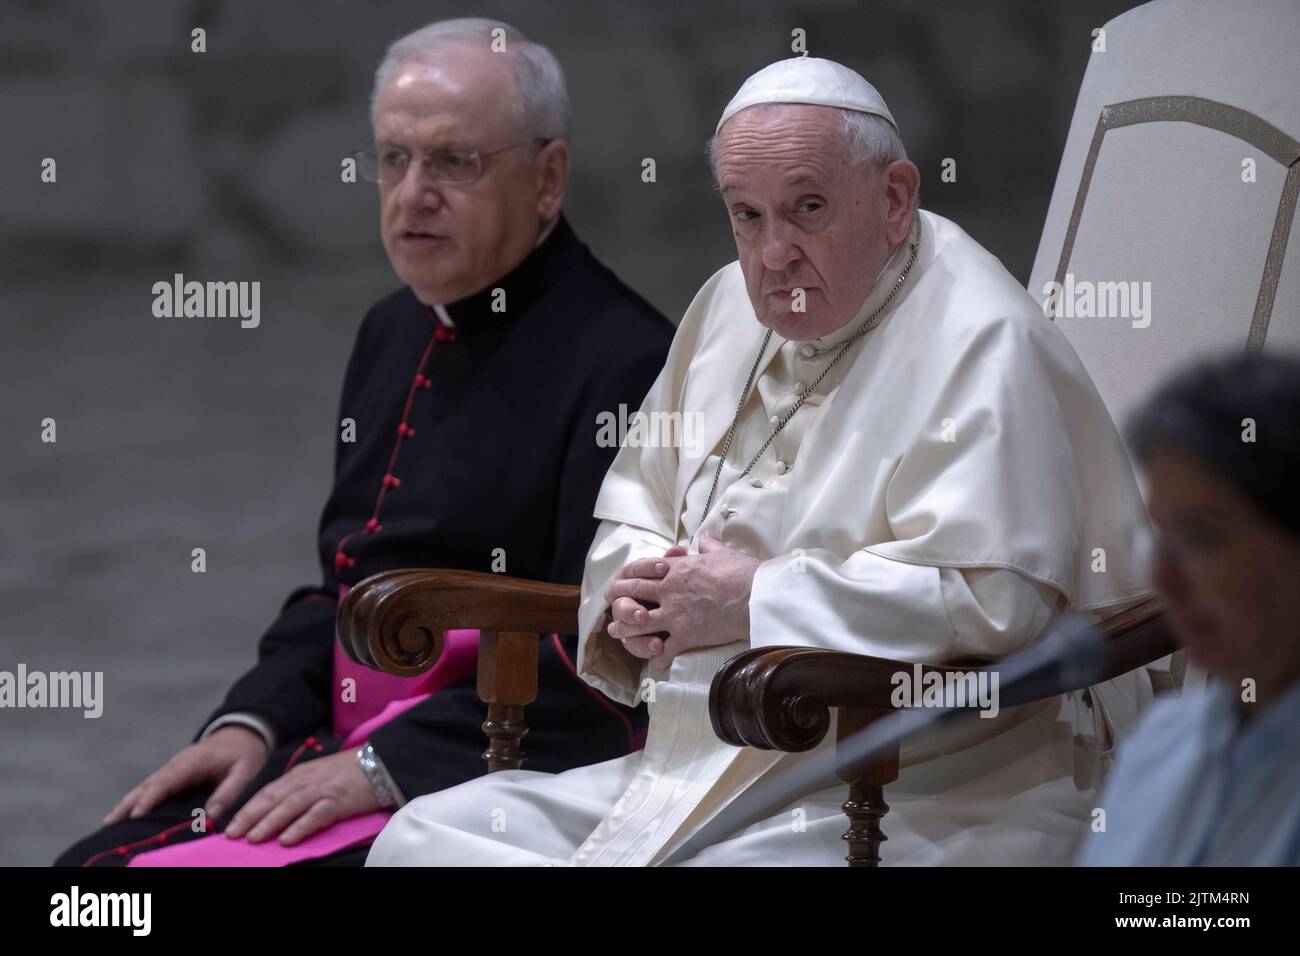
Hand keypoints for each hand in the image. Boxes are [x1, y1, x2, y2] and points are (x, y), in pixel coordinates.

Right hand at [104, 725, 266, 826]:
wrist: (243, 733)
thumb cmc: (244, 752)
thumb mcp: (245, 770)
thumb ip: (229, 791)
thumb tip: (211, 814)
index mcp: (191, 762)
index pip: (166, 781)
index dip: (150, 798)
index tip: (136, 814)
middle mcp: (177, 765)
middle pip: (148, 785)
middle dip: (128, 803)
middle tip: (109, 822)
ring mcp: (173, 770)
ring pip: (146, 787)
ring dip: (128, 803)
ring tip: (109, 822)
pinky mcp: (175, 776)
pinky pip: (154, 789)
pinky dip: (138, 800)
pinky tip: (128, 814)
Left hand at [223, 748, 378, 845]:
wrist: (381, 761)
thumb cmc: (350, 772)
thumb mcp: (319, 775)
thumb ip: (299, 788)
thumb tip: (275, 809)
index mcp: (300, 774)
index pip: (268, 792)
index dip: (248, 808)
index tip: (231, 824)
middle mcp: (307, 780)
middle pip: (274, 798)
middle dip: (251, 816)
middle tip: (233, 834)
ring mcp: (323, 790)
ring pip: (290, 806)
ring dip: (270, 822)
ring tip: (254, 838)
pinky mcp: (339, 801)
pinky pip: (316, 815)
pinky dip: (300, 827)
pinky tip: (287, 839)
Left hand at [604, 533, 760, 666]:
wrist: (754, 596)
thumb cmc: (741, 573)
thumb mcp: (722, 552)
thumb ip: (709, 545)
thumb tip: (707, 535)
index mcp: (676, 570)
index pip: (643, 570)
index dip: (629, 574)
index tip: (621, 578)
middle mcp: (669, 591)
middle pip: (634, 593)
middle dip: (618, 597)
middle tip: (610, 601)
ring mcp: (675, 615)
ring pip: (639, 623)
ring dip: (626, 629)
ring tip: (618, 633)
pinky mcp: (685, 636)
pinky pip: (664, 650)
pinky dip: (657, 657)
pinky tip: (654, 660)